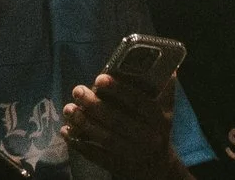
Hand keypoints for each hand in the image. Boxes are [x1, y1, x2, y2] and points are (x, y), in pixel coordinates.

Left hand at [61, 71, 183, 179]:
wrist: (158, 168)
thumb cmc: (154, 129)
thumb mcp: (164, 111)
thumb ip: (163, 90)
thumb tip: (169, 66)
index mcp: (160, 120)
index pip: (140, 103)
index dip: (119, 90)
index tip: (99, 78)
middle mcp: (149, 139)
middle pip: (119, 121)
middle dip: (94, 105)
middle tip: (77, 91)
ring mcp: (134, 155)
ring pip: (106, 139)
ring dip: (83, 123)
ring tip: (68, 109)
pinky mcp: (119, 167)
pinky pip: (96, 155)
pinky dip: (79, 143)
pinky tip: (66, 132)